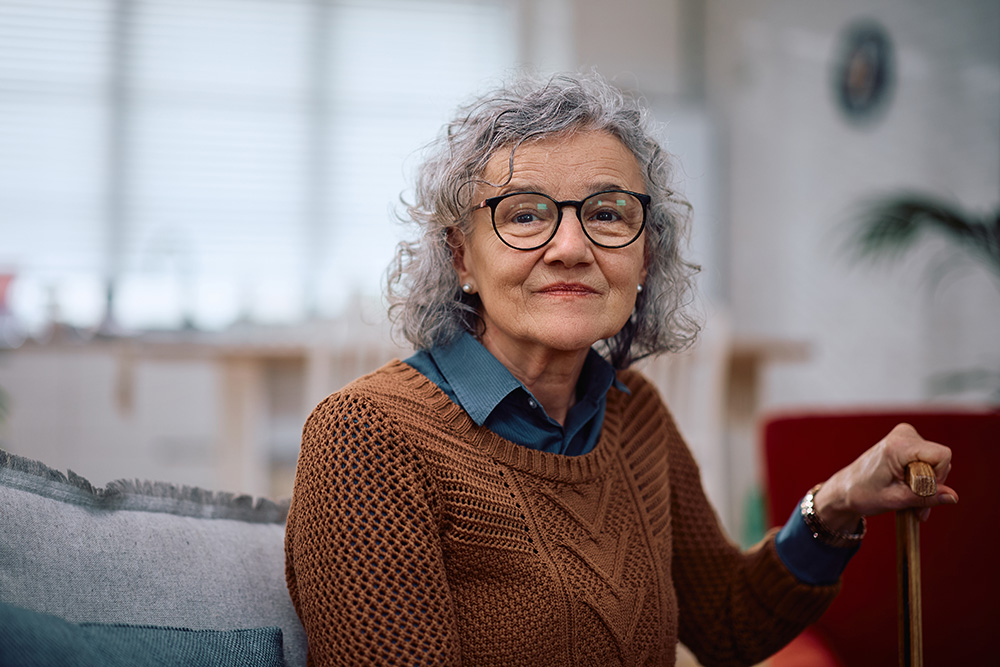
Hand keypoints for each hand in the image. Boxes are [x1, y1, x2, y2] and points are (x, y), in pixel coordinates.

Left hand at [813, 423, 957, 531]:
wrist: (845, 489)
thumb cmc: (863, 494)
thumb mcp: (896, 500)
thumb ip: (927, 497)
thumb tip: (953, 497)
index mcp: (898, 446)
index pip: (942, 456)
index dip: (938, 477)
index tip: (919, 490)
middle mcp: (903, 435)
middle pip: (940, 461)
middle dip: (932, 486)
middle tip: (915, 504)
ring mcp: (904, 436)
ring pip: (936, 463)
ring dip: (927, 486)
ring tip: (909, 500)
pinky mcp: (906, 442)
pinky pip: (928, 461)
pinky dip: (922, 479)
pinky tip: (909, 491)